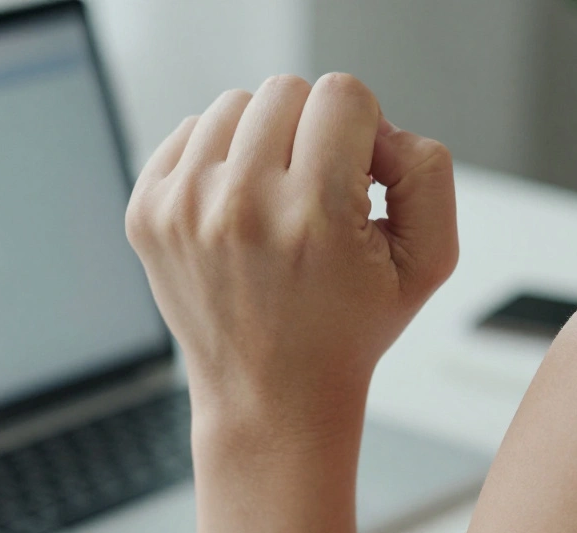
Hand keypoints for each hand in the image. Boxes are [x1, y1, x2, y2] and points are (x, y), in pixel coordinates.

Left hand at [126, 74, 457, 425]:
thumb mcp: (429, 260)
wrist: (271, 398)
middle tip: (317, 195)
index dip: (363, 132)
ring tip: (276, 203)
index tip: (357, 183)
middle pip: (286, 90)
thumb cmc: (349, 329)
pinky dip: (219, 160)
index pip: (342, 94)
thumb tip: (375, 125)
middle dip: (312, 131)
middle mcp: (242, 207)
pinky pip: (190, 132)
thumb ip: (427, 169)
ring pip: (234, 103)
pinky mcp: (147, 213)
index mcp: (316, 215)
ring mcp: (184, 209)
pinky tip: (238, 212)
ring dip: (263, 141)